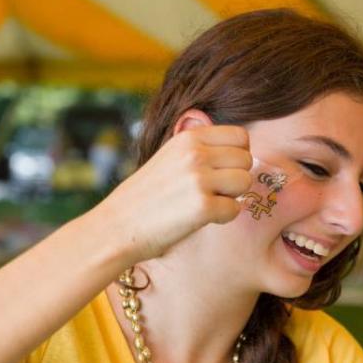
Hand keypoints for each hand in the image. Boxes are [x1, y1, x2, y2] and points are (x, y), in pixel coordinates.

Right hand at [91, 125, 252, 263]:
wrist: (117, 226)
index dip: (237, 156)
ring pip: (245, 182)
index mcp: (188, 137)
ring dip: (232, 197)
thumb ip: (202, 150)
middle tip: (213, 191)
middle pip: (246, 160)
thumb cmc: (147, 196)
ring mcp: (198, 179)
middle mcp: (195, 153)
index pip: (240, 136)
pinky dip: (224, 218)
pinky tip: (203, 219)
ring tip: (208, 203)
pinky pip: (235, 209)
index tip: (222, 171)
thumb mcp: (171, 157)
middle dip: (236, 177)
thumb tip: (242, 151)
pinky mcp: (202, 207)